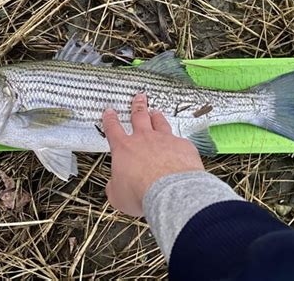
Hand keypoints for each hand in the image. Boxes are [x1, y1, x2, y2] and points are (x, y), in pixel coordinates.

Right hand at [102, 93, 203, 216]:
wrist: (170, 192)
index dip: (110, 119)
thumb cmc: (142, 194)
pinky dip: (177, 142)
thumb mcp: (118, 196)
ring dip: (157, 116)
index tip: (109, 112)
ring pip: (159, 122)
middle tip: (139, 98)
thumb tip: (114, 187)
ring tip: (156, 111)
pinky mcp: (183, 146)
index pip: (113, 129)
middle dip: (137, 106)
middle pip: (139, 116)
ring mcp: (165, 140)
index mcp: (124, 148)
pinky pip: (179, 140)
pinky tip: (180, 145)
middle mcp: (144, 139)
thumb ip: (115, 187)